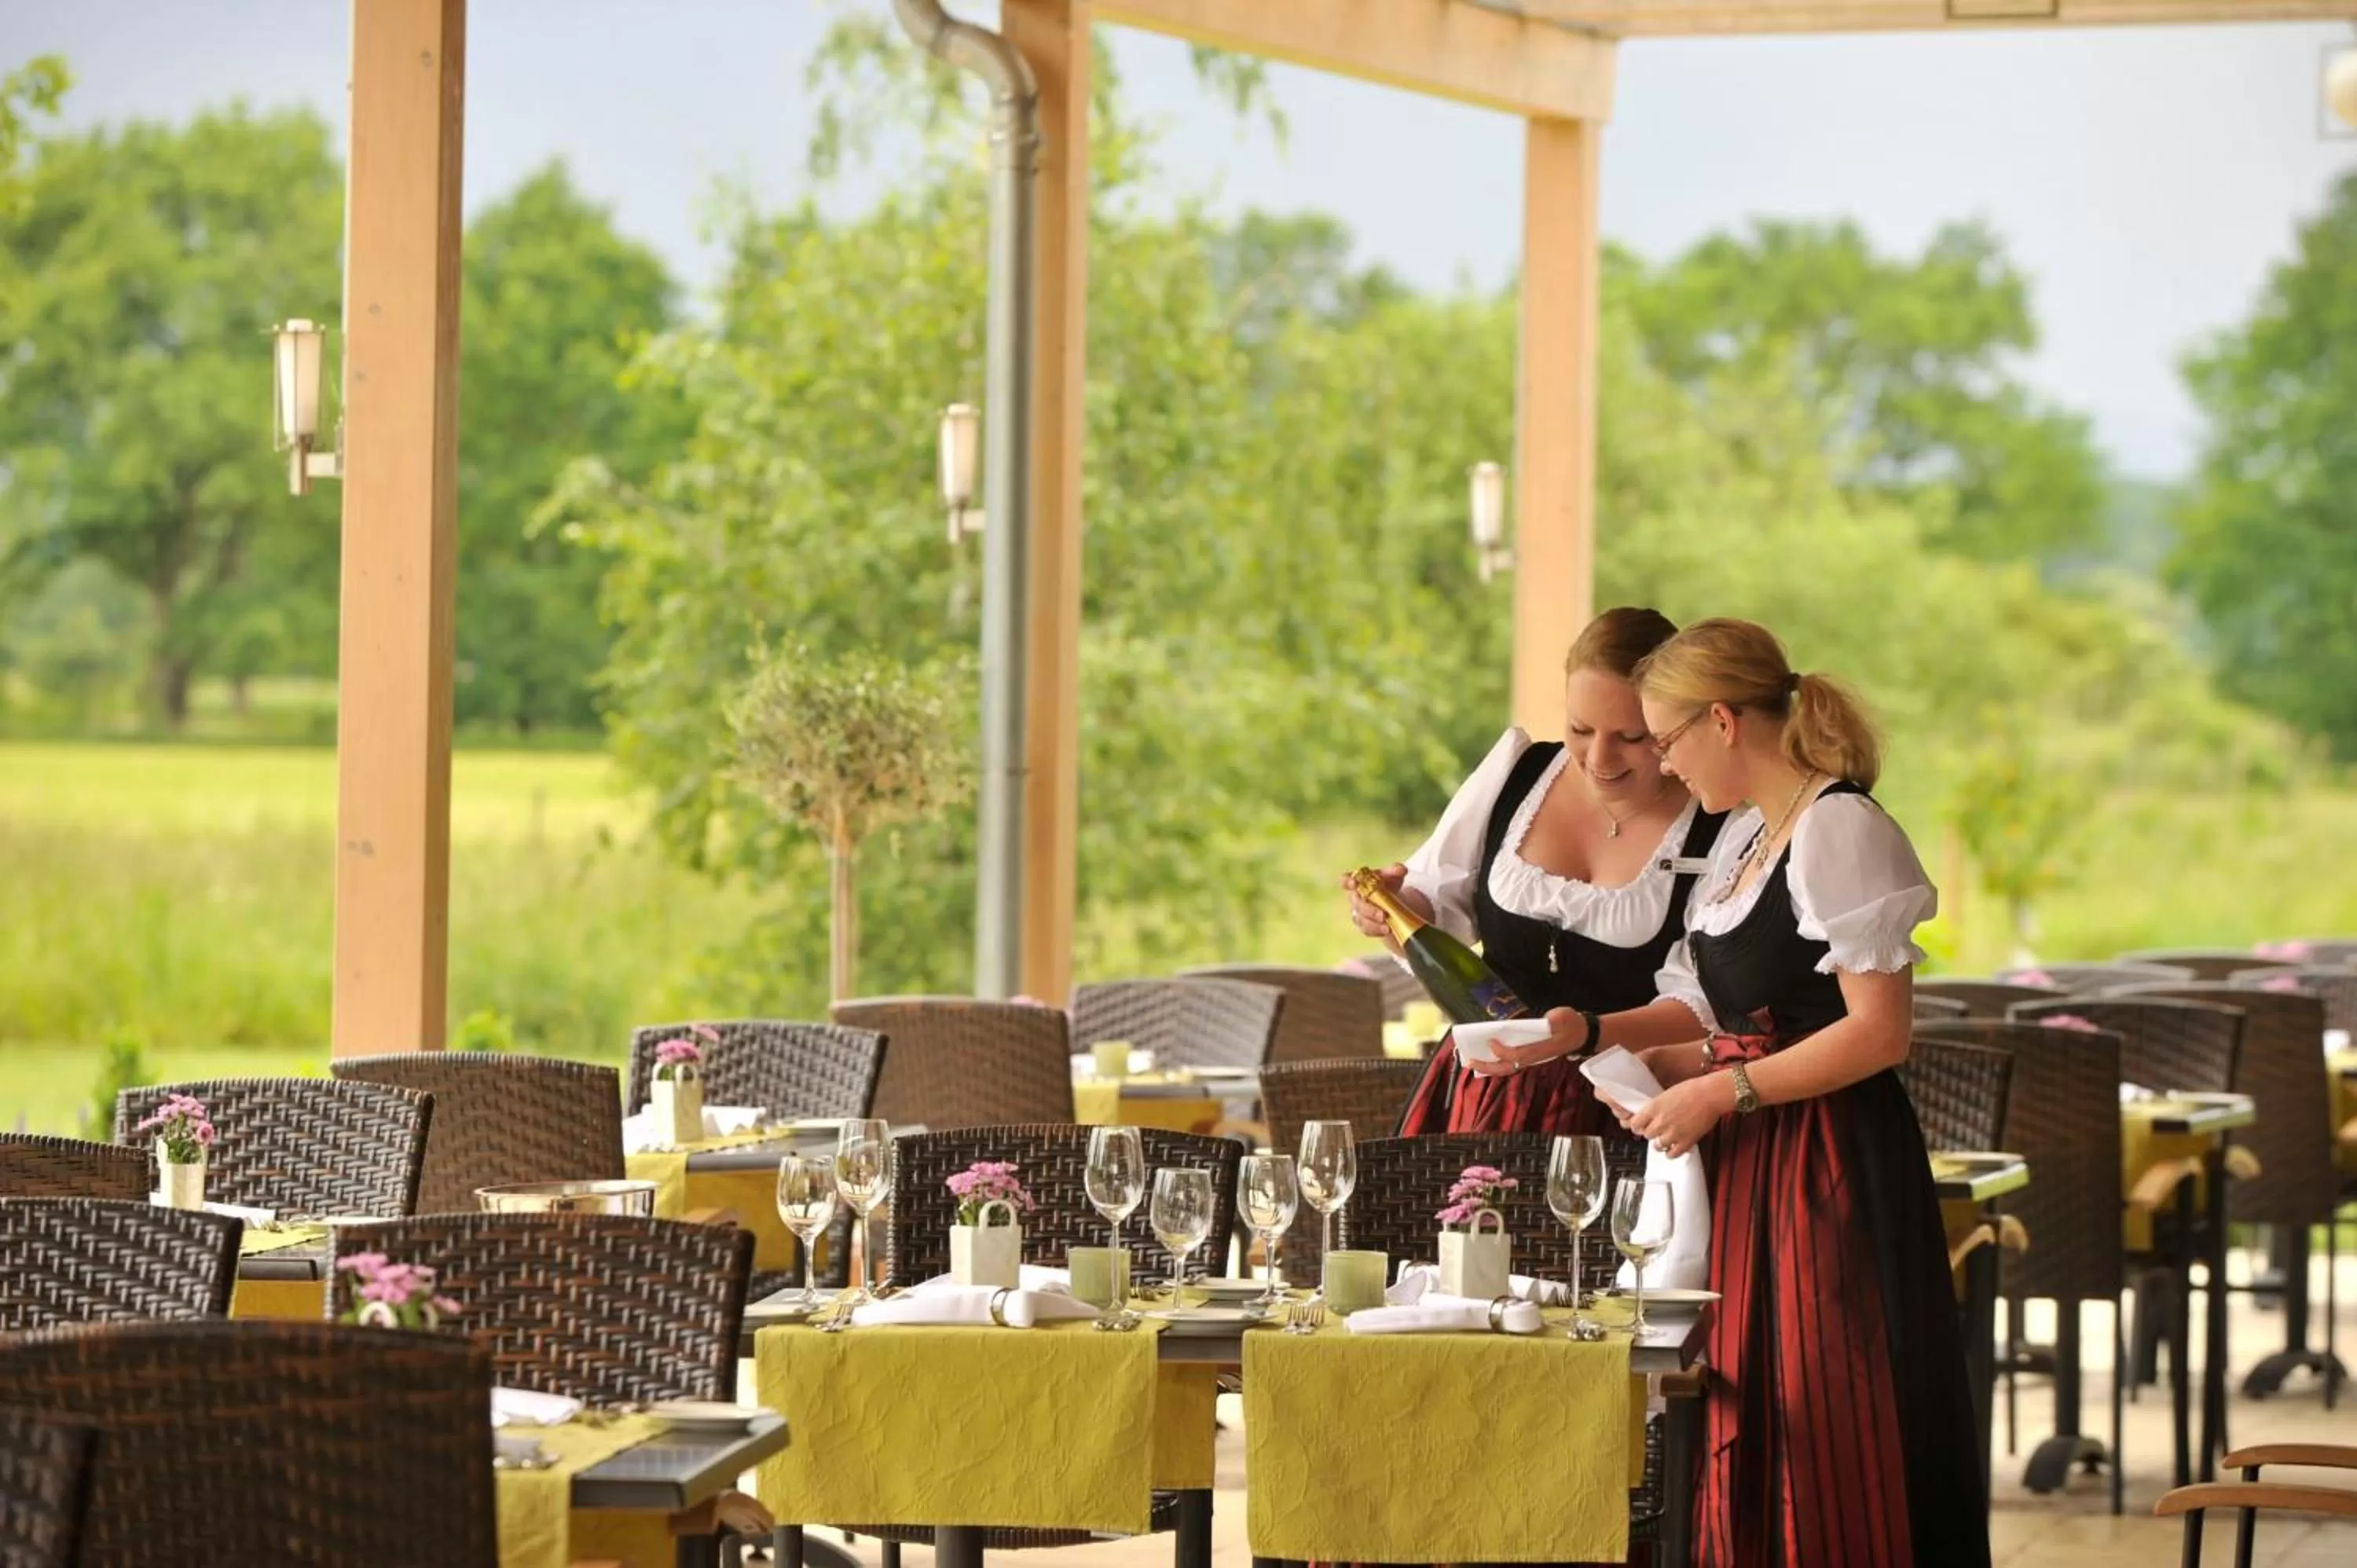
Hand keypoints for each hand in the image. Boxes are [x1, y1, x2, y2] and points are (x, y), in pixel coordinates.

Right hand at [1340, 862, 1410, 942]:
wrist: (1394, 900)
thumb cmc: (1387, 884)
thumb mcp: (1393, 876)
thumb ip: (1395, 871)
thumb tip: (1401, 869)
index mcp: (1357, 882)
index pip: (1345, 880)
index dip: (1347, 882)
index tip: (1354, 883)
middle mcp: (1355, 898)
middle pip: (1356, 904)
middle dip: (1368, 909)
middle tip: (1382, 914)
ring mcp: (1359, 913)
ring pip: (1361, 919)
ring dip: (1373, 923)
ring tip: (1387, 926)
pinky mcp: (1365, 925)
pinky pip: (1367, 930)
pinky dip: (1377, 931)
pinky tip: (1387, 930)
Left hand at [1464, 1007, 1587, 1077]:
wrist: (1582, 1034)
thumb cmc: (1571, 1024)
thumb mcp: (1564, 1017)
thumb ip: (1553, 1020)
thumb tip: (1544, 1022)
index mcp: (1542, 1049)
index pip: (1520, 1055)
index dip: (1504, 1051)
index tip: (1491, 1041)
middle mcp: (1535, 1057)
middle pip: (1509, 1067)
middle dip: (1489, 1067)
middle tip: (1470, 1062)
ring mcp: (1532, 1058)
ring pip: (1509, 1067)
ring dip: (1490, 1066)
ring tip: (1472, 1062)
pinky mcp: (1530, 1055)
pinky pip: (1511, 1062)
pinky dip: (1497, 1061)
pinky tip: (1485, 1056)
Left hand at [1626, 1072, 1735, 1159]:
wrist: (1710, 1095)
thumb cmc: (1692, 1090)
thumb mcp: (1667, 1094)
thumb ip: (1656, 1107)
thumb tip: (1651, 1116)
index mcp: (1654, 1107)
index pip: (1635, 1124)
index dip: (1638, 1126)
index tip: (1641, 1126)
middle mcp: (1660, 1122)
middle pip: (1646, 1135)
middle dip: (1651, 1132)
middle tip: (1657, 1130)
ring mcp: (1672, 1133)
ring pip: (1657, 1146)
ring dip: (1660, 1143)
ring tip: (1667, 1138)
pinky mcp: (1685, 1142)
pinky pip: (1672, 1154)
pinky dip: (1671, 1152)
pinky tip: (1673, 1147)